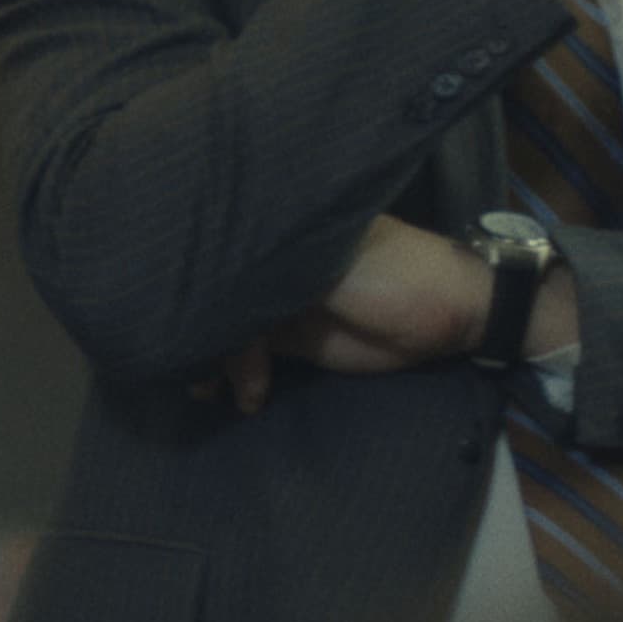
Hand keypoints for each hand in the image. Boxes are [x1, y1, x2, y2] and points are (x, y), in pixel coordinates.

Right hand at [192, 218, 488, 412]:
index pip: (226, 247)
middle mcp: (276, 258)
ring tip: (208, 388)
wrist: (448, 316)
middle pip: (222, 290)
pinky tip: (242, 394)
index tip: (174, 306)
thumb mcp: (332, 272)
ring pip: (232, 325)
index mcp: (285, 226)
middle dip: (201, 327)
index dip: (198, 277)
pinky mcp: (292, 334)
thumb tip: (221, 296)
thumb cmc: (394, 276)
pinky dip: (241, 374)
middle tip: (185, 361)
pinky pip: (251, 352)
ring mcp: (282, 296)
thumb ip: (276, 280)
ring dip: (218, 359)